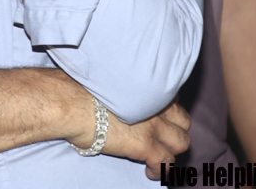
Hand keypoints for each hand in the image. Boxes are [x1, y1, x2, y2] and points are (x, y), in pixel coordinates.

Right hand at [68, 98, 190, 179]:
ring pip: (182, 142)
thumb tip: (111, 94)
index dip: (167, 111)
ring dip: (172, 151)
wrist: (71, 104)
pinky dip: (161, 171)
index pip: (173, 98)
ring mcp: (153, 125)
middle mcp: (155, 103)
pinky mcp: (145, 145)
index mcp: (146, 86)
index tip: (159, 117)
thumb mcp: (107, 81)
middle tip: (162, 138)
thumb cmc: (78, 88)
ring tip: (159, 157)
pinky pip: (166, 163)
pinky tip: (150, 173)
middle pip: (184, 120)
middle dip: (175, 130)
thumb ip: (120, 89)